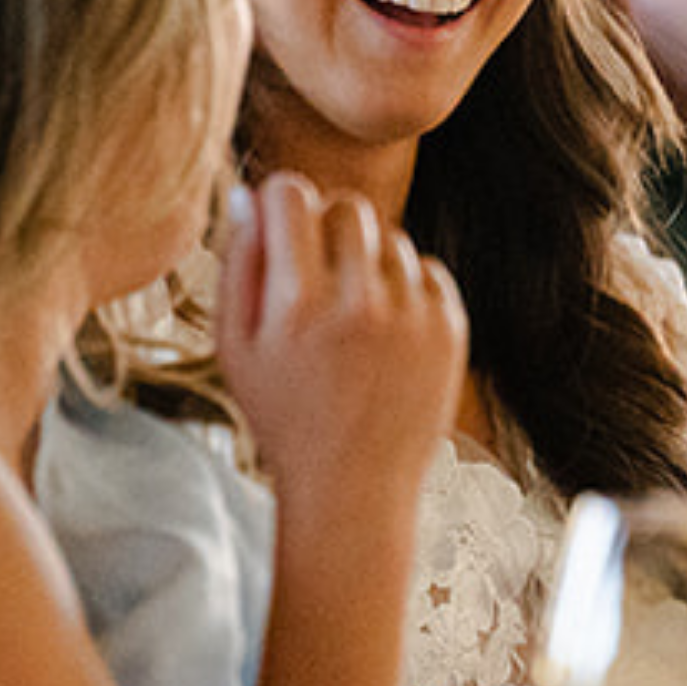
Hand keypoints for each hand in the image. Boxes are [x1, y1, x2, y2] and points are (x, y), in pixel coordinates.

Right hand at [217, 173, 466, 525]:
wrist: (355, 490)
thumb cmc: (284, 417)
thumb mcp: (235, 349)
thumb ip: (239, 266)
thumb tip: (251, 194)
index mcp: (299, 307)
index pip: (293, 195)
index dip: (280, 202)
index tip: (280, 226)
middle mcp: (362, 304)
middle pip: (346, 205)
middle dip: (325, 226)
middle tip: (315, 272)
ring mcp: (414, 317)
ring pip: (390, 236)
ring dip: (367, 259)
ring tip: (350, 314)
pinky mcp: (450, 330)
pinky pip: (426, 267)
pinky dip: (405, 288)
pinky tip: (384, 332)